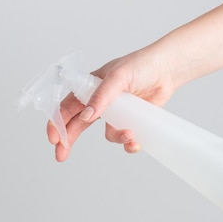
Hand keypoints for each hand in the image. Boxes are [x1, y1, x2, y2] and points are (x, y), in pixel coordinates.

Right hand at [47, 44, 175, 161]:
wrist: (168, 69)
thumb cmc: (141, 65)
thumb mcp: (117, 77)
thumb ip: (100, 97)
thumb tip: (85, 116)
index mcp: (90, 88)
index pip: (67, 107)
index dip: (57, 123)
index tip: (54, 138)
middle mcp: (100, 102)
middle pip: (77, 125)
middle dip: (68, 141)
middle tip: (60, 156)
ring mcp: (115, 113)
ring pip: (107, 134)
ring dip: (116, 138)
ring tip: (129, 135)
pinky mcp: (130, 121)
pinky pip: (124, 138)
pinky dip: (129, 143)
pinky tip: (136, 141)